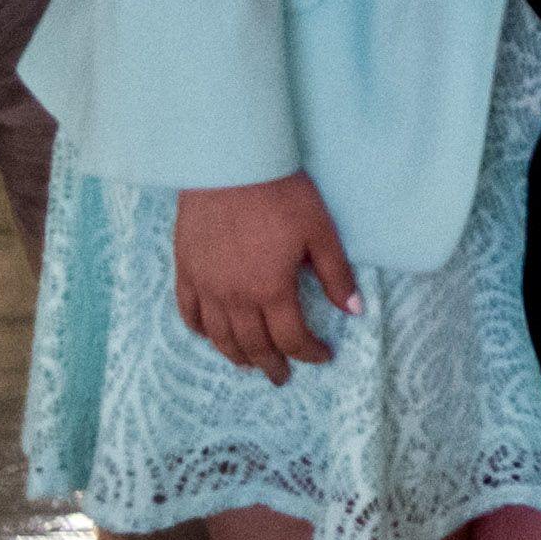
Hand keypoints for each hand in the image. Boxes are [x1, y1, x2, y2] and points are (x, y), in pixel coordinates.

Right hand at [173, 172, 355, 380]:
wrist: (230, 162)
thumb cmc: (280, 193)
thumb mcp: (320, 231)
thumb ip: (335, 275)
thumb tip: (354, 311)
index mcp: (271, 290)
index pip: (291, 337)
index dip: (309, 352)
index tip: (322, 356)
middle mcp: (235, 297)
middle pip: (253, 345)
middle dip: (272, 365)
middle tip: (282, 377)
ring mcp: (206, 286)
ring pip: (219, 337)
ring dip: (236, 356)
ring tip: (249, 365)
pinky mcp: (186, 270)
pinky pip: (189, 312)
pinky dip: (199, 330)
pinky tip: (209, 336)